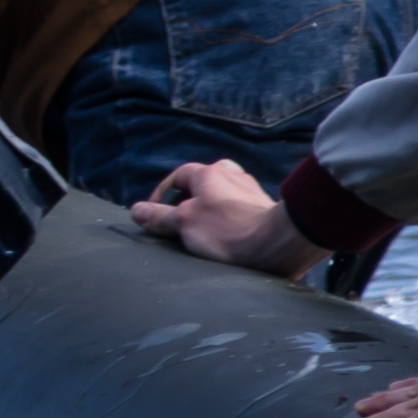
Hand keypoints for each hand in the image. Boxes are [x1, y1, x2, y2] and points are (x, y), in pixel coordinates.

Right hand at [132, 159, 321, 274]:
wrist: (280, 244)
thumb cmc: (228, 232)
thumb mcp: (185, 224)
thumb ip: (160, 217)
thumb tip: (137, 211)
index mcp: (209, 173)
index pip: (177, 177)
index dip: (161, 196)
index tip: (155, 217)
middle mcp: (232, 176)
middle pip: (201, 186)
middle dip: (188, 204)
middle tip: (179, 227)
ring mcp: (251, 192)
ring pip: (222, 200)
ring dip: (210, 215)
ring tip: (203, 238)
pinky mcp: (266, 211)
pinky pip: (239, 213)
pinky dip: (230, 225)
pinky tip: (229, 242)